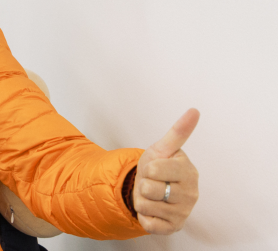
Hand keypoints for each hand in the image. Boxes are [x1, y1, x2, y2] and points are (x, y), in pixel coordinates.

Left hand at [134, 108, 199, 233]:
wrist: (152, 190)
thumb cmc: (158, 167)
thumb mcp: (162, 148)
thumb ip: (178, 131)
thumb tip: (194, 110)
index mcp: (189, 172)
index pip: (155, 170)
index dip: (148, 168)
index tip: (156, 168)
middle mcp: (191, 194)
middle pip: (148, 189)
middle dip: (144, 184)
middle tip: (153, 183)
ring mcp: (184, 213)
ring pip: (146, 205)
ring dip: (142, 200)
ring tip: (153, 196)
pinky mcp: (174, 228)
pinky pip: (148, 223)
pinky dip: (145, 216)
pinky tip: (154, 210)